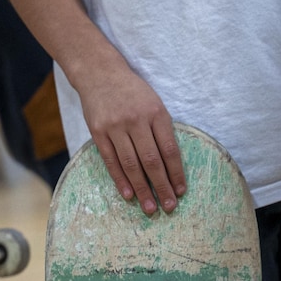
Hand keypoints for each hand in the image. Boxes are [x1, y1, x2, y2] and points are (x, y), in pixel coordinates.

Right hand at [76, 52, 185, 214]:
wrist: (99, 72)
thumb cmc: (133, 93)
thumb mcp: (154, 104)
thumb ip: (162, 131)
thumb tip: (171, 167)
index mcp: (156, 113)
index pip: (170, 150)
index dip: (176, 173)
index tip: (181, 191)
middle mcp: (136, 120)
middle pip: (152, 161)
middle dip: (162, 187)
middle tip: (169, 207)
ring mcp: (116, 126)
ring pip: (132, 165)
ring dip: (142, 190)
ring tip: (150, 208)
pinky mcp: (98, 132)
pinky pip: (111, 161)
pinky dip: (121, 180)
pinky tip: (129, 195)